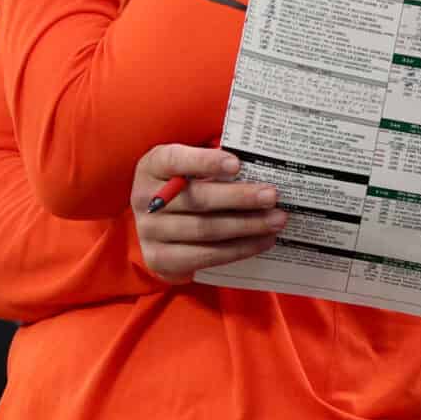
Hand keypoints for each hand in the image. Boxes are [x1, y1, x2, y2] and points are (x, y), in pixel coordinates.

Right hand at [131, 143, 284, 282]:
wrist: (158, 226)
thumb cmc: (184, 186)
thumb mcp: (188, 167)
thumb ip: (214, 164)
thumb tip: (259, 165)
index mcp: (152, 166)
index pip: (175, 160)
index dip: (205, 162)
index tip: (237, 164)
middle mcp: (144, 198)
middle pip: (197, 199)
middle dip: (239, 197)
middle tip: (271, 196)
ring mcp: (149, 231)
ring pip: (204, 229)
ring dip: (246, 226)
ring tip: (276, 220)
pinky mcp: (159, 259)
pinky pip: (204, 256)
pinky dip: (237, 249)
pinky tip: (261, 241)